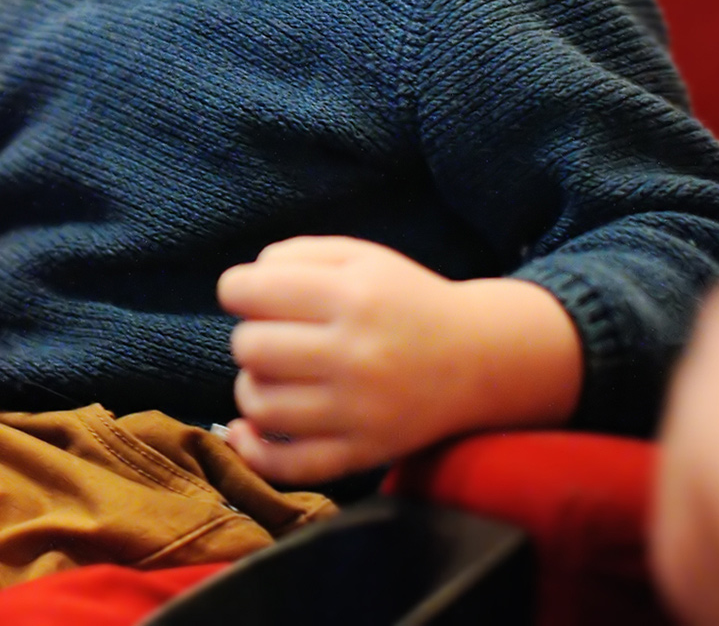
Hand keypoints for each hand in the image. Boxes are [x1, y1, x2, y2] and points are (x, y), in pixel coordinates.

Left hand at [217, 237, 581, 483]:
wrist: (480, 359)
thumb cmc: (406, 301)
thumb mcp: (362, 256)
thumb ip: (295, 254)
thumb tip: (239, 286)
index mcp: (352, 295)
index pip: (250, 291)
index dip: (237, 289)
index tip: (251, 296)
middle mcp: (355, 354)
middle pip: (250, 347)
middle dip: (250, 337)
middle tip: (276, 337)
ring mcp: (359, 411)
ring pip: (261, 405)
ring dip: (252, 387)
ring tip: (274, 376)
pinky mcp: (364, 453)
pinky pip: (289, 464)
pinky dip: (253, 452)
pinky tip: (247, 430)